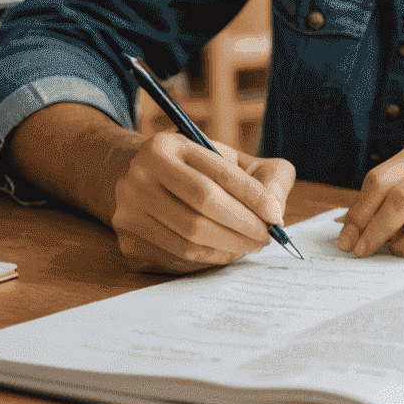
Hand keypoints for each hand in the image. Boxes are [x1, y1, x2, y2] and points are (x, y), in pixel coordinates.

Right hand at [110, 131, 295, 273]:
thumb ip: (264, 176)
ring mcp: (128, 209)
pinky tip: (227, 251)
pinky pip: (178, 255)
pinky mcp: (127, 240)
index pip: (218, 175)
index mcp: (168, 146)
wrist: (143, 180)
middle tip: (266, 236)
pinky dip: (210, 257)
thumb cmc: (199, 170)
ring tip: (251, 244)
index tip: (276, 215)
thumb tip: (275, 212)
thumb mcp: (231, 159)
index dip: (252, 197)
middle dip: (243, 226)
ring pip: (189, 237)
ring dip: (230, 246)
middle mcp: (140, 175)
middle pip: (202, 208)